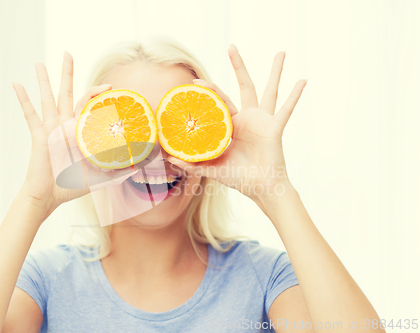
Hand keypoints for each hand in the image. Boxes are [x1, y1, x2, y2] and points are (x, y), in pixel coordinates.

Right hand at [12, 52, 115, 213]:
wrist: (50, 197)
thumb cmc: (71, 187)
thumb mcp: (100, 178)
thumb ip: (117, 172)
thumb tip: (137, 169)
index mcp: (80, 132)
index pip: (90, 107)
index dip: (98, 95)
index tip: (110, 87)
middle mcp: (65, 126)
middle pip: (68, 93)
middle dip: (68, 74)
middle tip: (67, 54)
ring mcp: (51, 129)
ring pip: (48, 98)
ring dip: (44, 80)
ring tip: (39, 62)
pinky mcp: (40, 135)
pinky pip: (30, 114)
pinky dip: (23, 99)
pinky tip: (17, 83)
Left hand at [168, 45, 306, 201]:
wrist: (260, 188)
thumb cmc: (239, 178)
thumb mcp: (212, 168)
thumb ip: (193, 163)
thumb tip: (169, 159)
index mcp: (232, 125)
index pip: (219, 102)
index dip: (209, 91)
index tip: (195, 82)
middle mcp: (248, 118)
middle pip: (244, 86)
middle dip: (238, 66)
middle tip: (231, 46)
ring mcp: (263, 121)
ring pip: (269, 91)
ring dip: (275, 72)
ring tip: (281, 52)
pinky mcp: (274, 128)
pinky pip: (286, 110)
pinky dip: (295, 96)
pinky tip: (303, 80)